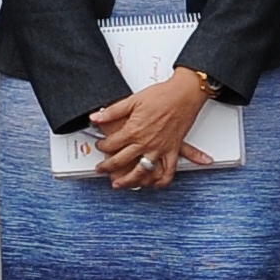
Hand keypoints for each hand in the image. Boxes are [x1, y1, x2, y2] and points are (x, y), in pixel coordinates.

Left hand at [87, 72, 212, 189]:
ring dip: (129, 181)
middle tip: (101, 169)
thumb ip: (112, 111)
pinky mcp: (173, 150)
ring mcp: (159, 149)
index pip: (110, 144)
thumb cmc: (162, 96)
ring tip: (120, 184)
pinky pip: (168, 171)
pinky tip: (154, 184)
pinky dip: (161, 181)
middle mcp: (145, 143)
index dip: (101, 146)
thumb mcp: (133, 100)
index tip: (100, 145)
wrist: (185, 94)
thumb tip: (94, 118)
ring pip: (141, 172)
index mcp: (133, 131)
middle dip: (107, 167)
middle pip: (120, 161)